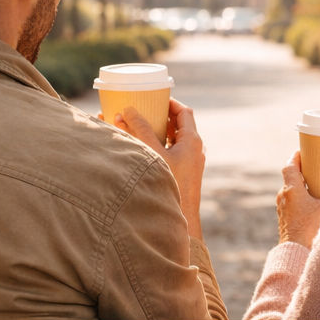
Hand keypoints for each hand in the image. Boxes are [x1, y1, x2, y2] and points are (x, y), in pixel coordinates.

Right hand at [116, 99, 204, 235]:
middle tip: (140, 110)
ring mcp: (189, 163)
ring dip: (155, 132)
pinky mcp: (182, 175)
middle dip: (158, 116)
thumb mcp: (153, 154)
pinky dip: (156, 147)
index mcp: (192, 141)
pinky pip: (170, 154)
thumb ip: (139, 131)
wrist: (181, 221)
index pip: (183, 112)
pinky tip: (141, 149)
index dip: (169, 102)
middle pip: (177, 125)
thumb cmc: (170, 185)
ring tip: (136, 126)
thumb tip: (125, 111)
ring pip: (172, 140)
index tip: (152, 98)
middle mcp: (194, 150)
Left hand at [276, 151, 319, 247]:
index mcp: (290, 191)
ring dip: (305, 188)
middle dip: (304, 172)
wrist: (297, 258)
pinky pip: (295, 207)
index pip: (290, 166)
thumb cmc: (311, 232)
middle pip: (292, 180)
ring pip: (293, 195)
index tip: (306, 151)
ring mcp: (284, 214)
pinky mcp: (288, 225)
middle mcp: (284, 200)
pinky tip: (317, 207)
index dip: (297, 157)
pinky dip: (305, 202)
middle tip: (318, 167)